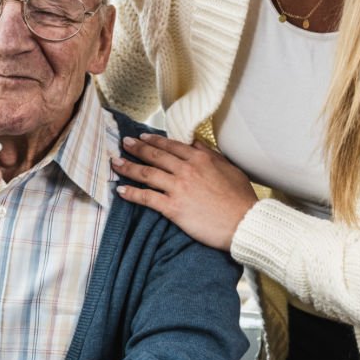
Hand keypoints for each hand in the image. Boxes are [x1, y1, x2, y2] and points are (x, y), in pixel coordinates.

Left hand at [111, 135, 257, 250]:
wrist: (244, 222)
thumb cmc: (240, 198)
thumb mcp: (230, 169)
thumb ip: (211, 155)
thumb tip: (197, 144)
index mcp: (200, 159)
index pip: (171, 146)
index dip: (154, 141)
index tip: (143, 137)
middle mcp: (187, 169)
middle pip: (155, 156)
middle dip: (137, 148)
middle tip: (124, 143)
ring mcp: (179, 188)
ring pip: (147, 174)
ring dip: (128, 167)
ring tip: (115, 163)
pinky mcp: (174, 208)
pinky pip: (147, 198)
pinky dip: (132, 194)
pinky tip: (121, 191)